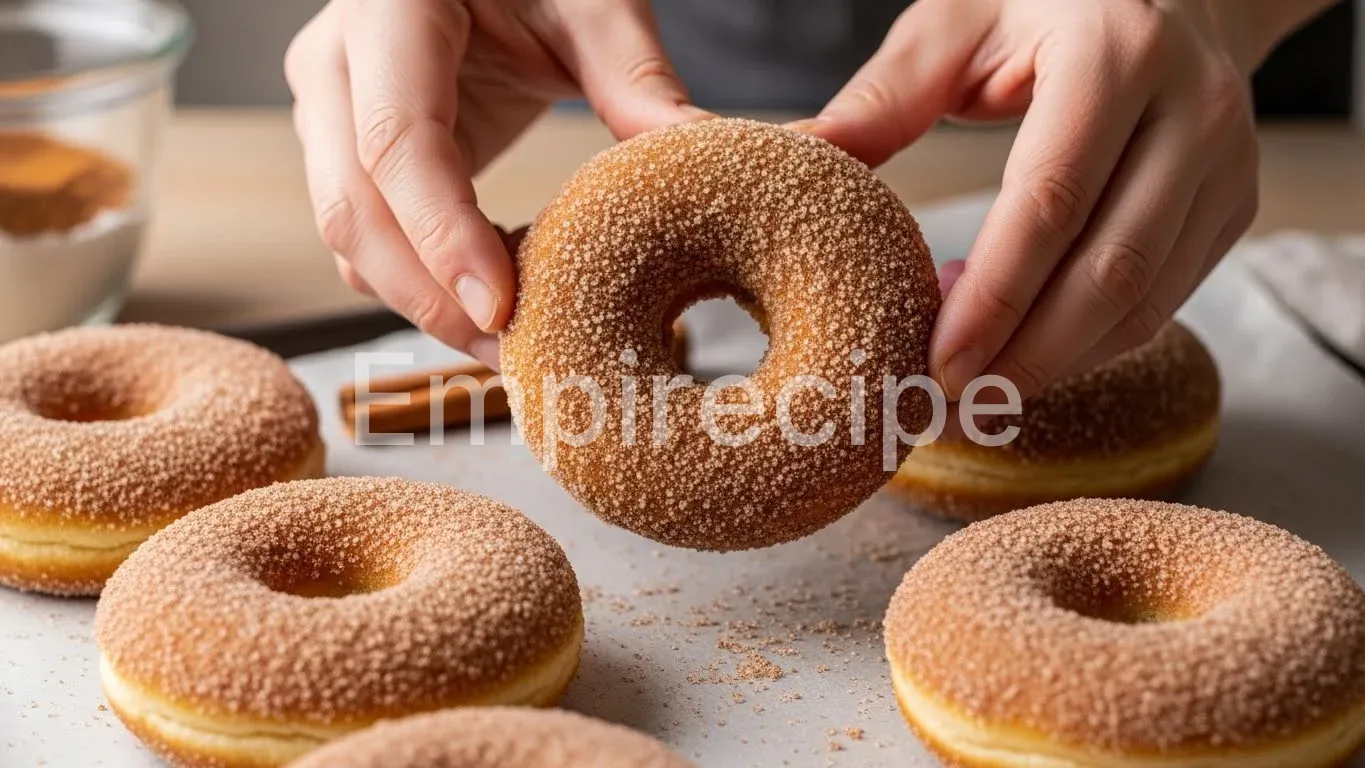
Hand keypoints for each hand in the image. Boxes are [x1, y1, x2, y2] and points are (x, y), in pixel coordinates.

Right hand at [285, 0, 708, 366]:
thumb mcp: (593, 0)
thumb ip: (638, 77)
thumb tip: (703, 155)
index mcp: (389, 7)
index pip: (396, 141)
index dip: (443, 235)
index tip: (501, 307)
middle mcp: (336, 61)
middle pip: (354, 210)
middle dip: (432, 299)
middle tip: (521, 355)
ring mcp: (329, 109)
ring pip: (350, 238)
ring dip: (427, 302)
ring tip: (520, 338)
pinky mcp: (346, 151)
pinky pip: (369, 237)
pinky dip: (425, 281)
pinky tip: (497, 295)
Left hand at [797, 0, 1261, 399]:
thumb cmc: (1045, 2)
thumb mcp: (958, 21)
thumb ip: (883, 97)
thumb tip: (796, 157)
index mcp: (1115, 54)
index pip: (1051, 200)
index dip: (994, 296)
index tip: (936, 361)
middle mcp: (1191, 111)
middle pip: (1109, 270)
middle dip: (1025, 356)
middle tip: (949, 404)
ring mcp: (1226, 163)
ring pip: (1145, 301)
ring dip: (1057, 364)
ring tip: (977, 392)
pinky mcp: (1234, 205)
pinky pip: (1163, 301)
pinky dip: (1093, 346)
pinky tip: (1028, 355)